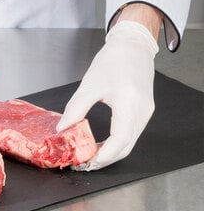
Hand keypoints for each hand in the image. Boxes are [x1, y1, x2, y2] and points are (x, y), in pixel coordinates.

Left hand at [57, 20, 158, 169]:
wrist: (132, 46)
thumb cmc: (112, 61)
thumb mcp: (89, 85)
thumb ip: (76, 108)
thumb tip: (63, 129)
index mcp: (130, 104)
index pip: (119, 140)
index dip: (103, 155)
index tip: (86, 162)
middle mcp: (142, 112)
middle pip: (126, 146)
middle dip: (106, 158)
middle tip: (85, 163)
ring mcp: (146, 113)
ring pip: (130, 142)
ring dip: (111, 151)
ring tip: (90, 154)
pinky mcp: (145, 111)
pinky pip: (131, 133)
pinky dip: (117, 142)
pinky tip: (102, 142)